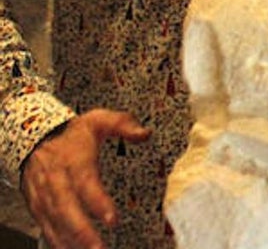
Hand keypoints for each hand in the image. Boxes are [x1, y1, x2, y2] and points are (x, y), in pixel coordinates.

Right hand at [20, 109, 150, 248]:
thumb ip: (122, 124)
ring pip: (55, 222)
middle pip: (67, 209)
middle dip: (82, 231)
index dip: (97, 202)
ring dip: (70, 241)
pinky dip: (56, 241)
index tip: (112, 219)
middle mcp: (56, 180)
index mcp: (74, 160)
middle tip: (99, 247)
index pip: (85, 183)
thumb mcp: (98, 120)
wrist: (33, 135)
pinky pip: (45, 226)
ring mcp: (44, 195)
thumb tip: (145, 133)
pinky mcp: (37, 205)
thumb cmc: (72, 132)